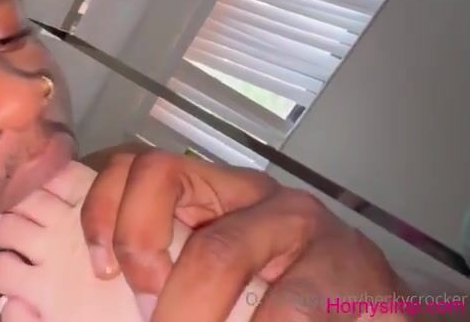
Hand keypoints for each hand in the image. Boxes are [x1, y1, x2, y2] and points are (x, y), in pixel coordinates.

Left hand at [65, 145, 409, 320]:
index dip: (105, 209)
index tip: (100, 269)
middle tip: (145, 316)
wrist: (373, 308)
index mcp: (215, 192)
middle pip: (169, 187)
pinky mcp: (346, 269)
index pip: (142, 166)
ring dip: (186, 310)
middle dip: (140, 259)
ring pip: (218, 251)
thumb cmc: (282, 293)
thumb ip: (173, 268)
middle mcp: (255, 194)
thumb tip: (109, 293)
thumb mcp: (218, 273)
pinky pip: (285, 309)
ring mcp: (303, 225)